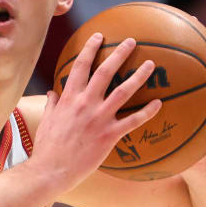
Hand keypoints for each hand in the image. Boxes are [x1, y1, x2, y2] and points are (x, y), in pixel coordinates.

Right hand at [35, 33, 163, 194]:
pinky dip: (147, 112)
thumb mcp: (46, 121)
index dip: (90, 48)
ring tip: (151, 64)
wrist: (51, 170)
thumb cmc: (47, 147)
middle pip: (105, 72)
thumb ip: (52, 104)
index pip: (81, 66)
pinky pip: (132, 121)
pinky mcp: (108, 135)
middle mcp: (85, 104)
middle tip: (132, 41)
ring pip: (123, 91)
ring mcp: (98, 119)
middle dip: (119, 53)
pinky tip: (159, 103)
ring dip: (139, 76)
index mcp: (69, 98)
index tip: (99, 36)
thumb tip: (52, 93)